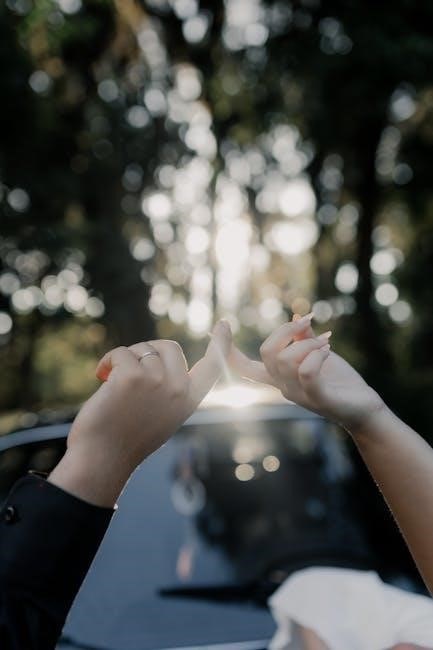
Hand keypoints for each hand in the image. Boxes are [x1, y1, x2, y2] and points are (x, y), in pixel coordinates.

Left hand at [49, 320, 231, 504]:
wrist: (103, 459)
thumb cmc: (126, 439)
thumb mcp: (161, 415)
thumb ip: (169, 389)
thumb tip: (156, 356)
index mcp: (189, 400)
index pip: (213, 367)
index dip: (220, 344)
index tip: (224, 324)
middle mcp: (178, 389)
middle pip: (169, 346)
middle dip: (147, 352)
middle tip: (128, 371)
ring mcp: (157, 381)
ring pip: (142, 348)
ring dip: (123, 360)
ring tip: (111, 382)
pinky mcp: (132, 376)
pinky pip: (121, 353)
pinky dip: (107, 362)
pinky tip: (101, 377)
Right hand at [229, 315, 383, 432]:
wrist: (364, 409)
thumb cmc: (340, 382)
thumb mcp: (319, 354)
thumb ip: (305, 338)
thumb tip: (297, 316)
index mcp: (278, 377)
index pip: (244, 368)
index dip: (227, 351)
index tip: (218, 327)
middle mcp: (283, 386)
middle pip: (267, 352)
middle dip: (285, 330)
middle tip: (308, 322)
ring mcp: (299, 394)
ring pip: (287, 360)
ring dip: (308, 342)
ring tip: (327, 341)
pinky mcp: (318, 398)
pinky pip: (306, 372)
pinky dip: (316, 354)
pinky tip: (329, 349)